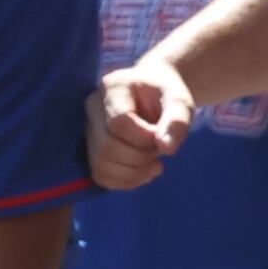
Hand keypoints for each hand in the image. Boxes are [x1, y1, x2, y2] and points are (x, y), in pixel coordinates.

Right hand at [89, 59, 195, 189]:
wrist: (156, 94)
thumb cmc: (167, 95)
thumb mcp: (180, 102)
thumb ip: (177, 122)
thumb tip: (167, 149)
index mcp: (113, 87)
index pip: (119, 122)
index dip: (144, 138)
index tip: (162, 135)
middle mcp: (93, 107)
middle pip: (107, 146)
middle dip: (140, 156)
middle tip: (160, 149)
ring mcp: (87, 129)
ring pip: (100, 164)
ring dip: (134, 172)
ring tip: (156, 161)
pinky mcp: (90, 148)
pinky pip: (100, 175)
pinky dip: (125, 181)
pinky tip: (145, 172)